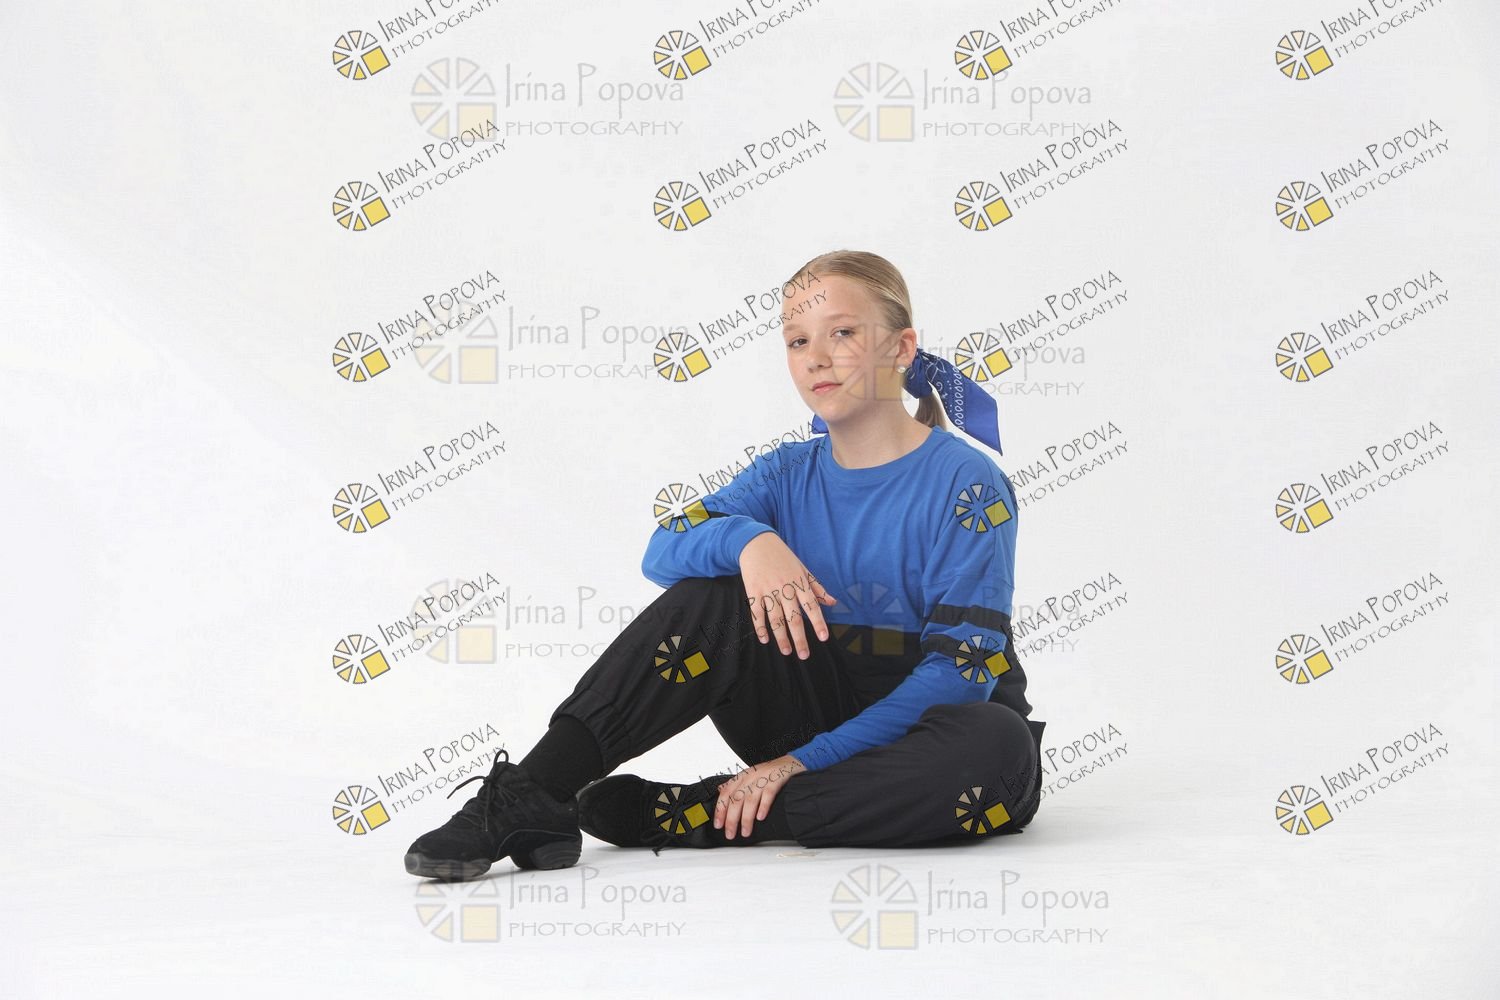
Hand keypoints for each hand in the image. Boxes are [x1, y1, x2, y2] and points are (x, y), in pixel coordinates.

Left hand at [716, 754, 805, 839]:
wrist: (791, 763)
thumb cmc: (770, 772)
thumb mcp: (750, 776)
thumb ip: (735, 784)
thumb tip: (720, 791)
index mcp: (742, 776)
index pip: (726, 794)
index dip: (720, 810)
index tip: (718, 825)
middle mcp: (751, 776)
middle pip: (736, 799)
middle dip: (732, 819)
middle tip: (730, 833)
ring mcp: (764, 778)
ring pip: (750, 799)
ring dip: (746, 818)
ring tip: (746, 831)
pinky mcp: (777, 779)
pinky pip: (768, 794)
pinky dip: (763, 806)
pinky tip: (761, 817)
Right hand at [737, 533, 837, 658]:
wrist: (757, 543)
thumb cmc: (783, 557)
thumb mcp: (802, 569)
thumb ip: (817, 587)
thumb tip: (833, 602)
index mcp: (799, 582)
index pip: (812, 606)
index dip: (818, 622)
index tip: (824, 638)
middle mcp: (785, 588)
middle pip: (793, 617)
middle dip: (799, 638)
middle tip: (804, 655)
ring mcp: (768, 590)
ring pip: (775, 618)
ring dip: (781, 637)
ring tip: (787, 651)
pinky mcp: (753, 591)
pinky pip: (757, 613)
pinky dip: (761, 627)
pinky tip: (765, 639)